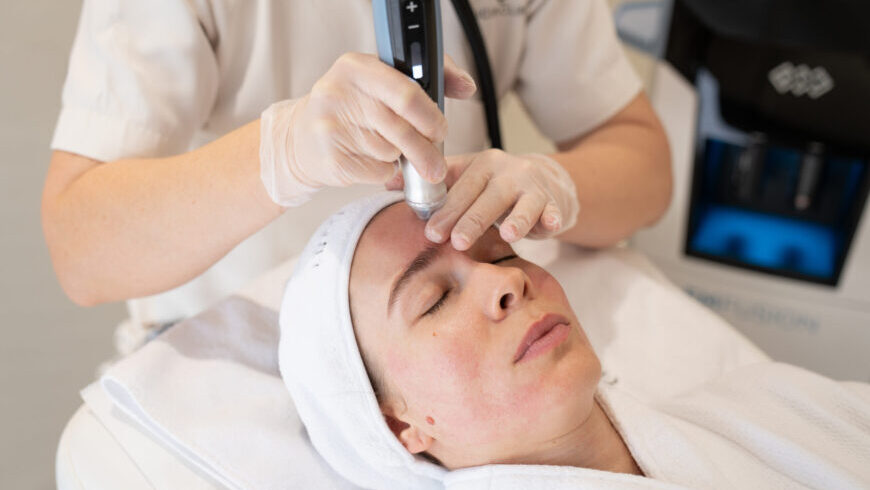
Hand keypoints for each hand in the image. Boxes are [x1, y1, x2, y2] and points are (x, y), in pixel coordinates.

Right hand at [259, 52, 476, 206]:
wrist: (300, 140)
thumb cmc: (352, 108)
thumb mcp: (382, 83)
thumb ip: (429, 80)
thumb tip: (468, 86)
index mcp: (356, 67)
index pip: (407, 93)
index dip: (431, 116)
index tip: (440, 130)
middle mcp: (339, 93)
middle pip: (403, 130)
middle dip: (426, 151)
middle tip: (434, 163)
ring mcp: (331, 128)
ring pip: (392, 152)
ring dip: (400, 159)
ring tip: (387, 151)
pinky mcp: (331, 160)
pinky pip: (378, 173)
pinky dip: (383, 173)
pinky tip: (369, 161)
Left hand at [389, 150, 579, 249]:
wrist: (544, 182)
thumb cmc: (495, 186)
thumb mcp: (465, 177)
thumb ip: (432, 183)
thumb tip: (385, 182)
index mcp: (481, 164)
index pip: (460, 187)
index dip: (445, 209)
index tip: (430, 231)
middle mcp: (507, 171)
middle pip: (488, 197)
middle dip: (472, 220)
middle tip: (457, 241)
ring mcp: (532, 186)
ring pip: (523, 204)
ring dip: (515, 219)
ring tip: (506, 234)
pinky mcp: (553, 202)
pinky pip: (553, 210)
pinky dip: (553, 218)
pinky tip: (551, 226)